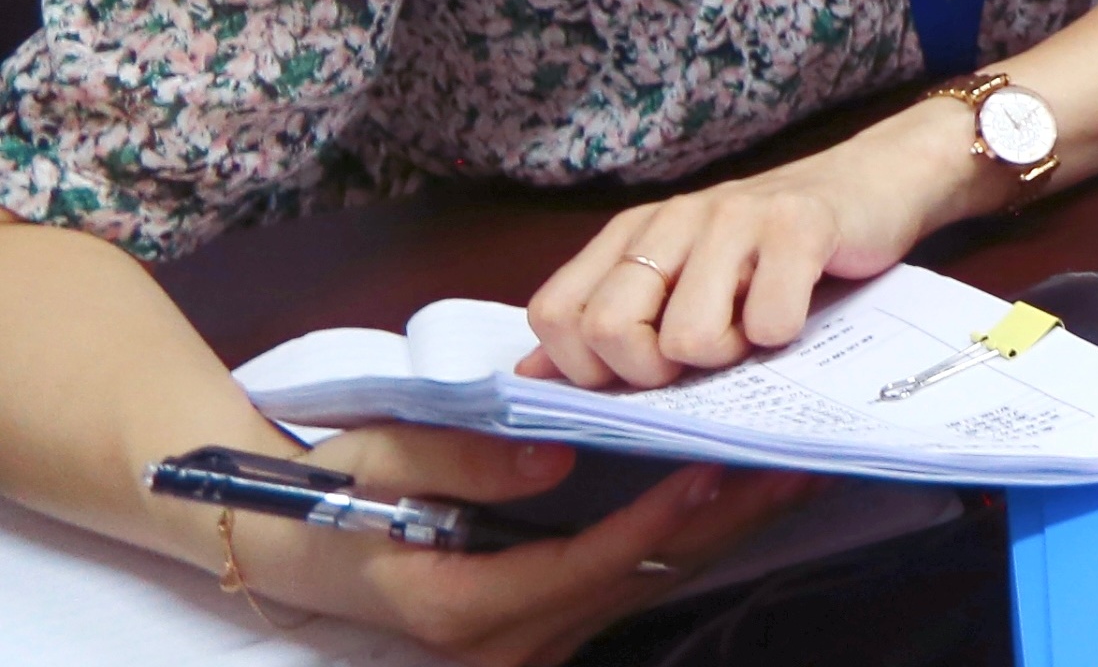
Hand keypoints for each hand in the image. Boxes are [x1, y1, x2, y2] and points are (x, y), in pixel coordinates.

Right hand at [232, 425, 810, 666]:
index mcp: (466, 607)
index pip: (589, 563)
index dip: (660, 521)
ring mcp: (530, 642)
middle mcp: (509, 641)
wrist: (293, 547)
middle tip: (799, 461)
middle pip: (640, 578)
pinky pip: (630, 582)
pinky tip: (734, 497)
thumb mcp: (380, 464)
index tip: (720, 471)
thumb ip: (464, 464)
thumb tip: (555, 461)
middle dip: (723, 522)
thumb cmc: (330, 498)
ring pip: (646, 584)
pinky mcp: (545, 624)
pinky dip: (684, 538)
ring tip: (790, 473)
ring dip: (719, 530)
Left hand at [521, 106, 973, 389]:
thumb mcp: (684, 278)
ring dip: (729, 356)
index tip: (643, 368)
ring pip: (688, 337)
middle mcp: (672, 219)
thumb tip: (529, 374)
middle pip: (610, 331)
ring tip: (757, 328)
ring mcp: (736, 218)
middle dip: (654, 372)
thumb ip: (610, 320)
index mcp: (633, 234)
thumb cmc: (775, 248)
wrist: (876, 181)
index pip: (555, 315)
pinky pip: (769, 323)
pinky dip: (785, 337)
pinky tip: (800, 309)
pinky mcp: (801, 225)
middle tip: (704, 356)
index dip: (586, 367)